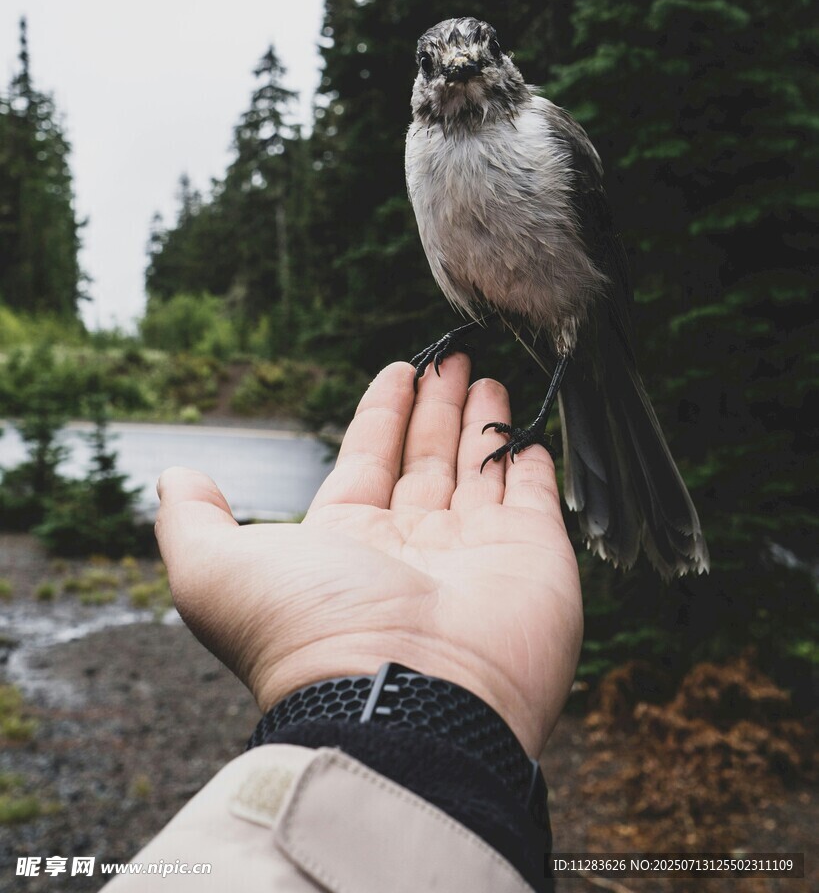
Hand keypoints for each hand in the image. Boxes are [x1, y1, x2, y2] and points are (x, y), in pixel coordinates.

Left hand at [155, 355, 582, 755]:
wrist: (405, 706)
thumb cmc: (309, 636)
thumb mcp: (217, 573)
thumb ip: (192, 522)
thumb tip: (175, 476)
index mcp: (349, 541)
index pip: (369, 459)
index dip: (383, 413)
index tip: (399, 368)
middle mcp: (413, 546)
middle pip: (426, 458)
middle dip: (437, 406)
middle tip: (453, 356)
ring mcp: (476, 551)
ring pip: (480, 469)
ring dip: (482, 420)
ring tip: (486, 374)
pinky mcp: (533, 557)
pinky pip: (534, 495)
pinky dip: (532, 461)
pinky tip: (529, 429)